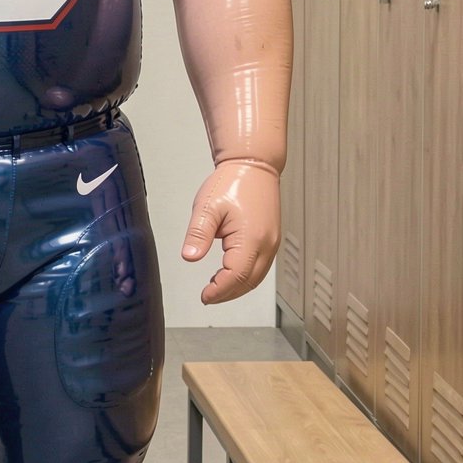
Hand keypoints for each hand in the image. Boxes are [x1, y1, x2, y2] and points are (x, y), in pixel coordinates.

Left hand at [181, 160, 280, 305]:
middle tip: (208, 297)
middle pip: (248, 282)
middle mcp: (267, 244)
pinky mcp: (272, 240)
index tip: (204, 296)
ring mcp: (272, 243)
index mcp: (251, 238)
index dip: (219, 290)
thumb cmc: (232, 182)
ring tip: (216, 289)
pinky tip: (230, 275)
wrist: (253, 165)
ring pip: (257, 277)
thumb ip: (198, 235)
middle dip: (227, 294)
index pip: (235, 276)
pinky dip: (245, 277)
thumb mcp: (207, 207)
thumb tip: (190, 258)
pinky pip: (260, 267)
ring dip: (237, 287)